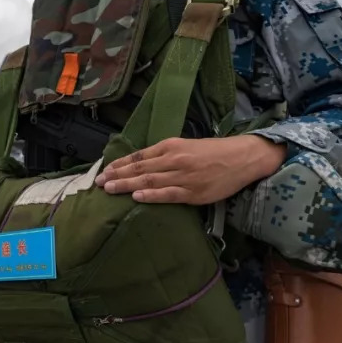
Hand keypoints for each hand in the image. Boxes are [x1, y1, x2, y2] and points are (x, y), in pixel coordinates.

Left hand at [96, 135, 287, 204]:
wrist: (242, 158)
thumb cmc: (213, 152)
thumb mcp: (186, 146)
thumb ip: (164, 154)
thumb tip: (141, 163)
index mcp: (171, 146)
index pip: (139, 155)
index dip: (120, 164)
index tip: (104, 170)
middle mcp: (174, 159)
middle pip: (139, 168)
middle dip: (117, 175)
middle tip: (99, 182)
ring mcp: (183, 176)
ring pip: (149, 180)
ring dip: (127, 185)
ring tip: (109, 189)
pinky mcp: (194, 192)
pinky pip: (168, 194)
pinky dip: (151, 195)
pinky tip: (136, 196)